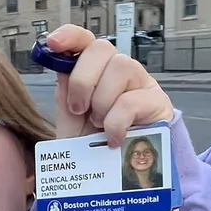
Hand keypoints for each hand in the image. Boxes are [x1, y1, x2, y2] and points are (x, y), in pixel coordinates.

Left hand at [49, 25, 173, 145]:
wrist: (117, 174)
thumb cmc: (94, 143)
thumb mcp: (71, 120)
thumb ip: (65, 94)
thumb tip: (61, 67)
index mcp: (95, 70)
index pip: (85, 39)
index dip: (70, 36)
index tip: (52, 44)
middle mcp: (118, 69)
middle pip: (101, 48)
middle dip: (82, 80)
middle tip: (78, 109)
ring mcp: (140, 82)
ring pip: (120, 67)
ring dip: (102, 101)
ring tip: (99, 124)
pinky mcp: (157, 101)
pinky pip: (131, 101)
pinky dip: (115, 122)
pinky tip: (113, 138)